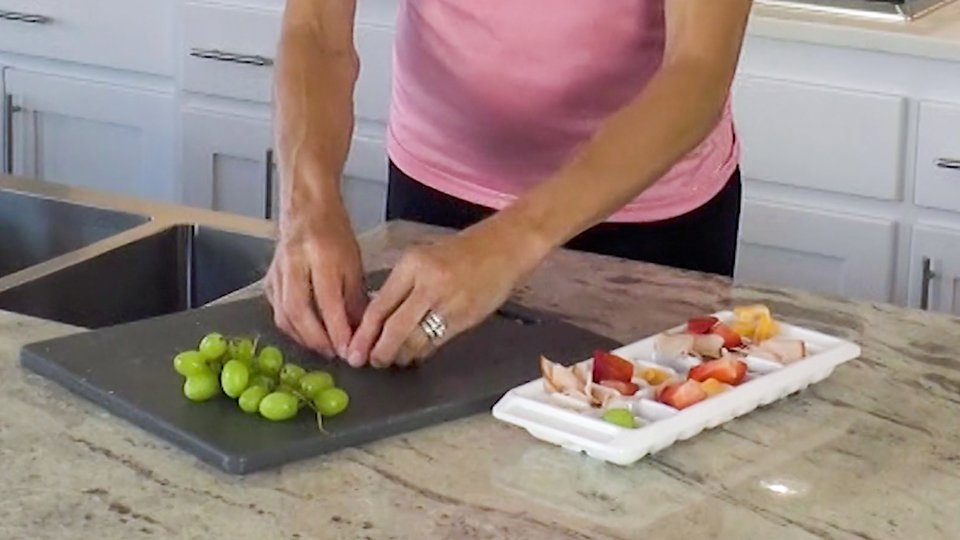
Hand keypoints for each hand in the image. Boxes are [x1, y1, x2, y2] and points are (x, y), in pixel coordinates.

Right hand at [264, 206, 366, 357]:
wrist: (306, 208)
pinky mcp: (268, 278)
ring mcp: (277, 270)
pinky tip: (305, 335)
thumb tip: (360, 334)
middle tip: (333, 353)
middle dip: (316, 338)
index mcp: (321, 254)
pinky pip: (276, 309)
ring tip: (322, 348)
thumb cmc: (335, 234)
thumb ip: (356, 299)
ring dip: (303, 337)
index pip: (328, 300)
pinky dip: (290, 327)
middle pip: (299, 310)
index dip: (337, 329)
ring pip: (283, 313)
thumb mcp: (354, 263)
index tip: (349, 349)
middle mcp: (294, 262)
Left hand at [345, 225, 539, 367]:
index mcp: (412, 264)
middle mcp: (429, 283)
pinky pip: (436, 342)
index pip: (380, 305)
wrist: (504, 248)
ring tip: (393, 360)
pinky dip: (422, 352)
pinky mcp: (465, 318)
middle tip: (371, 362)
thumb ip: (402, 285)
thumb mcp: (424, 257)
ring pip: (415, 340)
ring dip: (400, 355)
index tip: (354, 348)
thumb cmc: (462, 252)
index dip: (364, 333)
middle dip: (379, 351)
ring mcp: (449, 303)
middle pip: (394, 328)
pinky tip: (416, 354)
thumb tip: (378, 319)